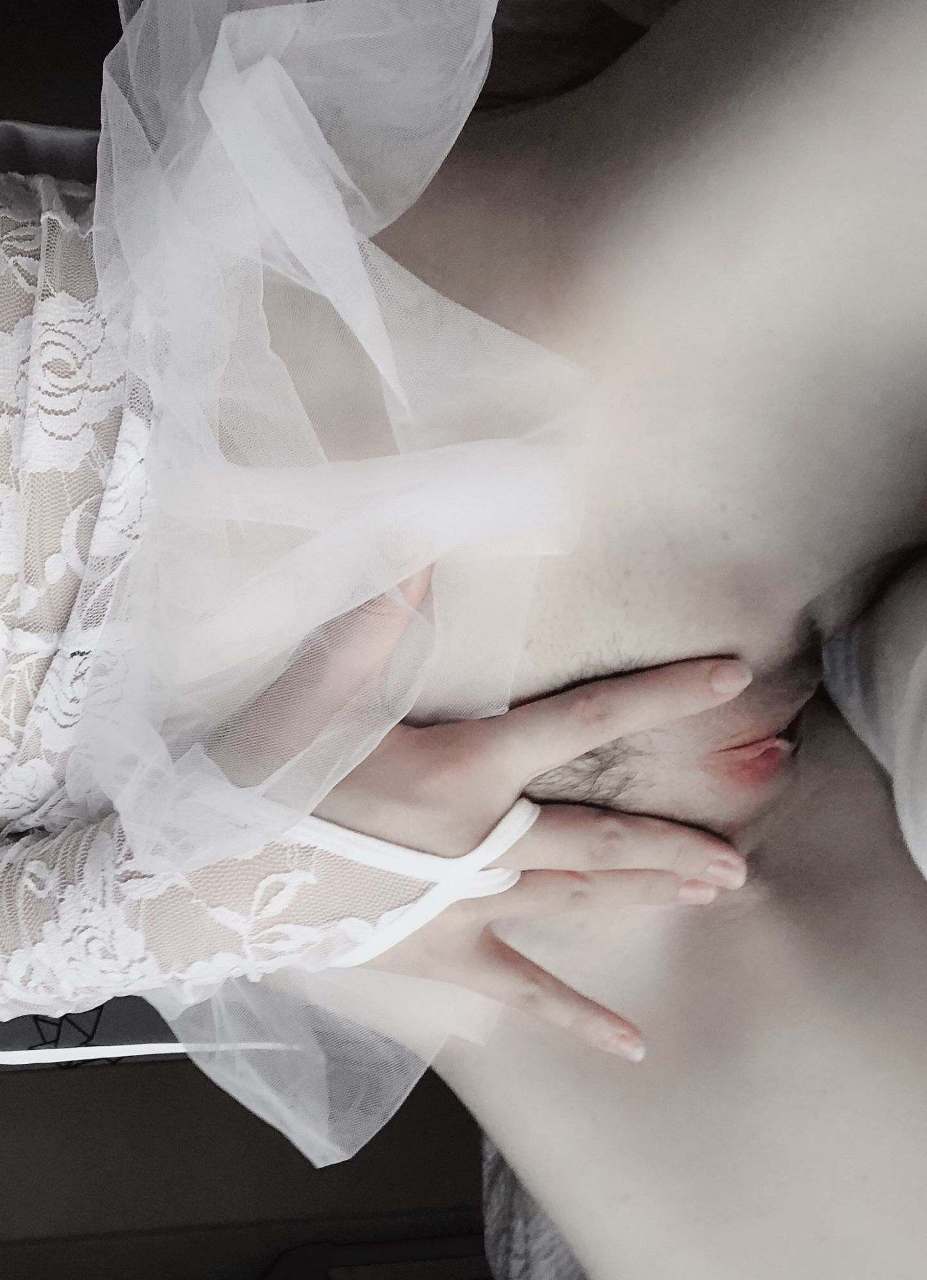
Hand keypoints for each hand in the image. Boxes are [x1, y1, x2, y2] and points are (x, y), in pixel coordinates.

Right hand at [311, 567, 752, 1063]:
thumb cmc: (262, 783)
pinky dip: (577, 1019)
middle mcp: (483, 841)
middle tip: (738, 858)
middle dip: (673, 843)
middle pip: (602, 838)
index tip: (732, 678)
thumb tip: (415, 546)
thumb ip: (375, 623)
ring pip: (580, 900)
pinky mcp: (443, 957)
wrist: (209, 884)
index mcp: (466, 770)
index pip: (587, 720)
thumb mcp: (315, 695)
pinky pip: (523, 993)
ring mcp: (468, 907)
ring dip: (648, 896)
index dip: (664, 694)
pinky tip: (632, 1046)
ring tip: (712, 897)